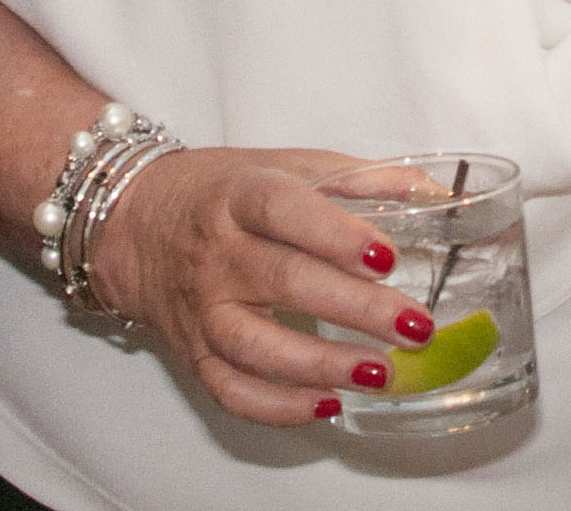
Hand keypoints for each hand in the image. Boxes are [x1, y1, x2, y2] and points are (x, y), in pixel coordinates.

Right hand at [86, 145, 429, 429]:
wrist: (136, 223)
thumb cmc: (222, 191)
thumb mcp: (286, 164)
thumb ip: (359, 179)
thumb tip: (435, 193)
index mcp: (241, 195)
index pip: (284, 209)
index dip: (334, 233)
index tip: (387, 256)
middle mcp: (217, 253)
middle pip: (283, 281)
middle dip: (355, 309)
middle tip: (414, 326)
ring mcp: (202, 308)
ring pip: (255, 347)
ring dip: (321, 366)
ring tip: (380, 374)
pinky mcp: (193, 352)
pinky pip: (232, 390)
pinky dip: (279, 407)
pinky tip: (329, 404)